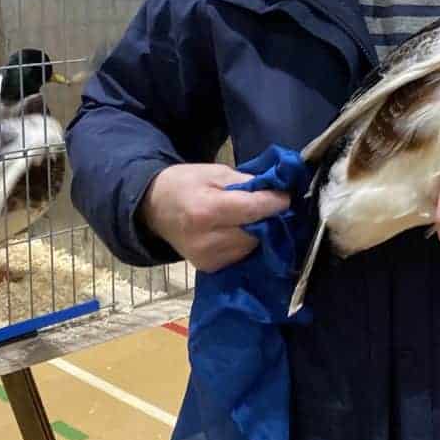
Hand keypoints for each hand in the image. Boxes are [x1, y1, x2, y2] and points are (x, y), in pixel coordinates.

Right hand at [139, 163, 289, 272]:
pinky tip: (238, 229)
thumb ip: (246, 182)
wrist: (154, 209)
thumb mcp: (215, 172)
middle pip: (256, 231)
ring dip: (258, 231)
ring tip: (251, 216)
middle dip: (268, 217)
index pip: (253, 210)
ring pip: (252, 245)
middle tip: (270, 203)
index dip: (275, 202)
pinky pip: (241, 254)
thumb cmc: (185, 184)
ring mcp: (207, 258)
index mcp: (206, 211)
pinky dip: (246, 242)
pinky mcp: (210, 267)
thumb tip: (276, 191)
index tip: (286, 196)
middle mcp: (206, 240)